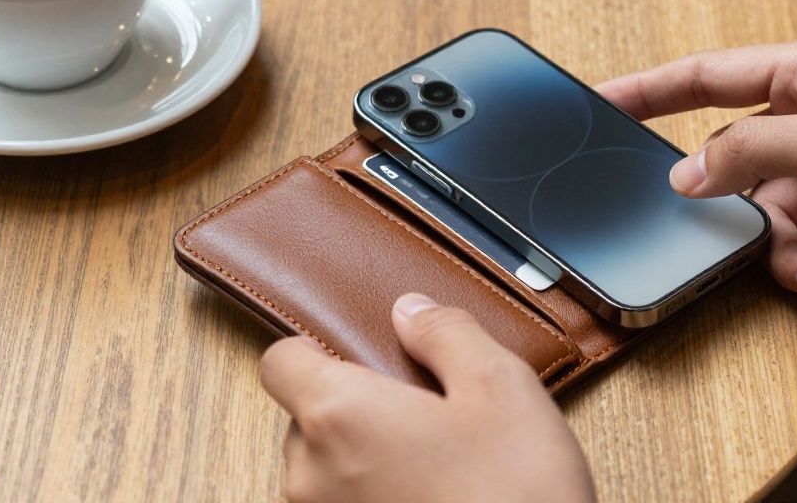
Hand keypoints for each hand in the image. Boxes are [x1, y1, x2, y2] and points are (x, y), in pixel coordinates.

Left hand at [259, 293, 595, 502]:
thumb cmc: (518, 494)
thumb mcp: (500, 386)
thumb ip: (446, 333)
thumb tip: (411, 312)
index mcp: (338, 415)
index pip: (279, 362)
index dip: (316, 349)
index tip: (362, 356)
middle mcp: (313, 476)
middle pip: (306, 417)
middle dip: (356, 406)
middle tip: (425, 410)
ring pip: (326, 469)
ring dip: (366, 457)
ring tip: (439, 462)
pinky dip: (376, 496)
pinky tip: (435, 496)